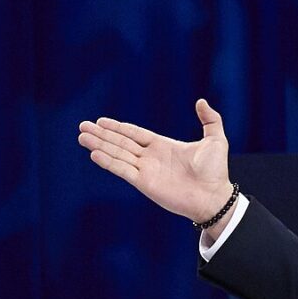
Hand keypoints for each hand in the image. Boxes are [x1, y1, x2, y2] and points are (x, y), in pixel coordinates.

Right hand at [77, 99, 233, 222]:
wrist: (214, 197)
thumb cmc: (215, 172)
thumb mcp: (216, 139)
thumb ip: (209, 119)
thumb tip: (201, 101)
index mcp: (162, 146)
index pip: (134, 134)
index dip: (117, 127)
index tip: (101, 121)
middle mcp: (150, 158)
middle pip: (120, 142)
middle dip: (101, 134)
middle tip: (83, 126)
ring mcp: (145, 171)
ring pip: (116, 154)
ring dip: (99, 145)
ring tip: (82, 137)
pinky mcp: (144, 183)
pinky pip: (122, 170)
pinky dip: (108, 162)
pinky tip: (94, 154)